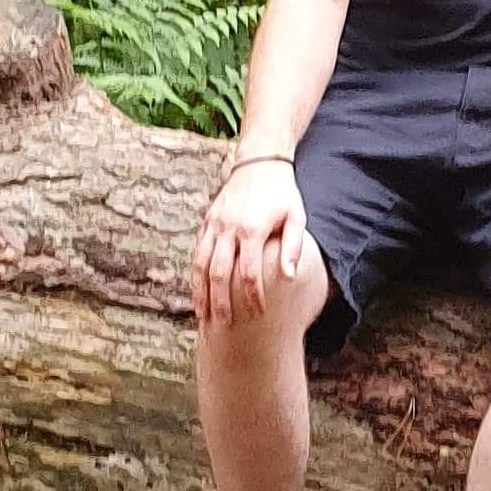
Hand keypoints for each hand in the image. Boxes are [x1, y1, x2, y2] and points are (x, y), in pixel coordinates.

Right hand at [192, 155, 310, 326]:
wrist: (259, 163)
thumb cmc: (282, 193)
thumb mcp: (296, 216)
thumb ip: (293, 247)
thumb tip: (289, 277)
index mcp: (251, 230)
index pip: (250, 273)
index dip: (252, 297)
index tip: (257, 315)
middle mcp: (228, 229)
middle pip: (220, 273)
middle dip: (220, 302)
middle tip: (223, 327)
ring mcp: (214, 225)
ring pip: (201, 265)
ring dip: (201, 292)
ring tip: (203, 317)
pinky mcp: (207, 222)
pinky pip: (197, 253)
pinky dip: (195, 275)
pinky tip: (197, 292)